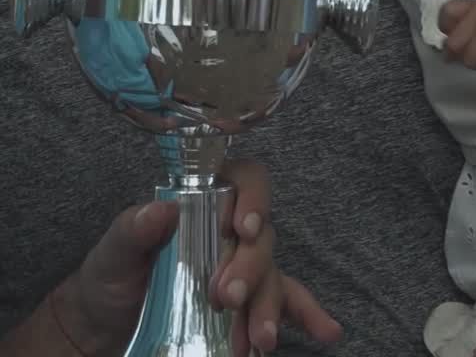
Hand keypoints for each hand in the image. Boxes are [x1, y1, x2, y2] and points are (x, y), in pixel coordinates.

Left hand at [51, 161, 339, 356]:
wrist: (104, 330)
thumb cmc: (110, 278)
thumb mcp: (114, 251)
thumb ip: (133, 229)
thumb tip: (161, 208)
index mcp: (202, 202)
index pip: (243, 180)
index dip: (252, 197)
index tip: (241, 228)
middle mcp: (229, 231)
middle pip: (260, 236)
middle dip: (250, 267)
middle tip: (226, 298)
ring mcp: (241, 270)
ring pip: (273, 276)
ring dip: (270, 306)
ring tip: (260, 340)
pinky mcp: (245, 307)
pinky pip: (285, 304)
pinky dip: (306, 315)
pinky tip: (326, 332)